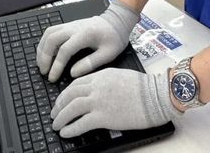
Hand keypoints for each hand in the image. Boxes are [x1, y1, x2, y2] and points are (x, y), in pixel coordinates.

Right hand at [35, 0, 138, 80]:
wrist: (117, 21)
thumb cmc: (115, 37)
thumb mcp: (108, 53)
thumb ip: (91, 63)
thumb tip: (73, 73)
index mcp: (85, 34)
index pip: (64, 50)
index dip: (56, 65)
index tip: (52, 77)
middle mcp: (75, 27)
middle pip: (51, 39)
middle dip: (44, 57)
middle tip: (44, 72)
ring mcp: (71, 25)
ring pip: (49, 33)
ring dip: (42, 49)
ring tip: (42, 64)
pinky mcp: (69, 25)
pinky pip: (52, 31)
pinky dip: (45, 42)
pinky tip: (46, 54)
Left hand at [50, 68, 181, 136]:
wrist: (155, 96)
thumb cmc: (143, 87)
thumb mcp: (120, 75)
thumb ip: (104, 81)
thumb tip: (93, 90)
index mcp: (100, 76)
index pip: (75, 84)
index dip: (65, 94)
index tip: (61, 101)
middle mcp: (96, 87)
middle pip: (69, 95)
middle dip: (59, 106)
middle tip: (54, 114)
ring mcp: (99, 102)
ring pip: (71, 109)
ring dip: (61, 118)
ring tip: (56, 125)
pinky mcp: (103, 117)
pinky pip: (80, 124)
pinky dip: (70, 129)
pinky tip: (66, 133)